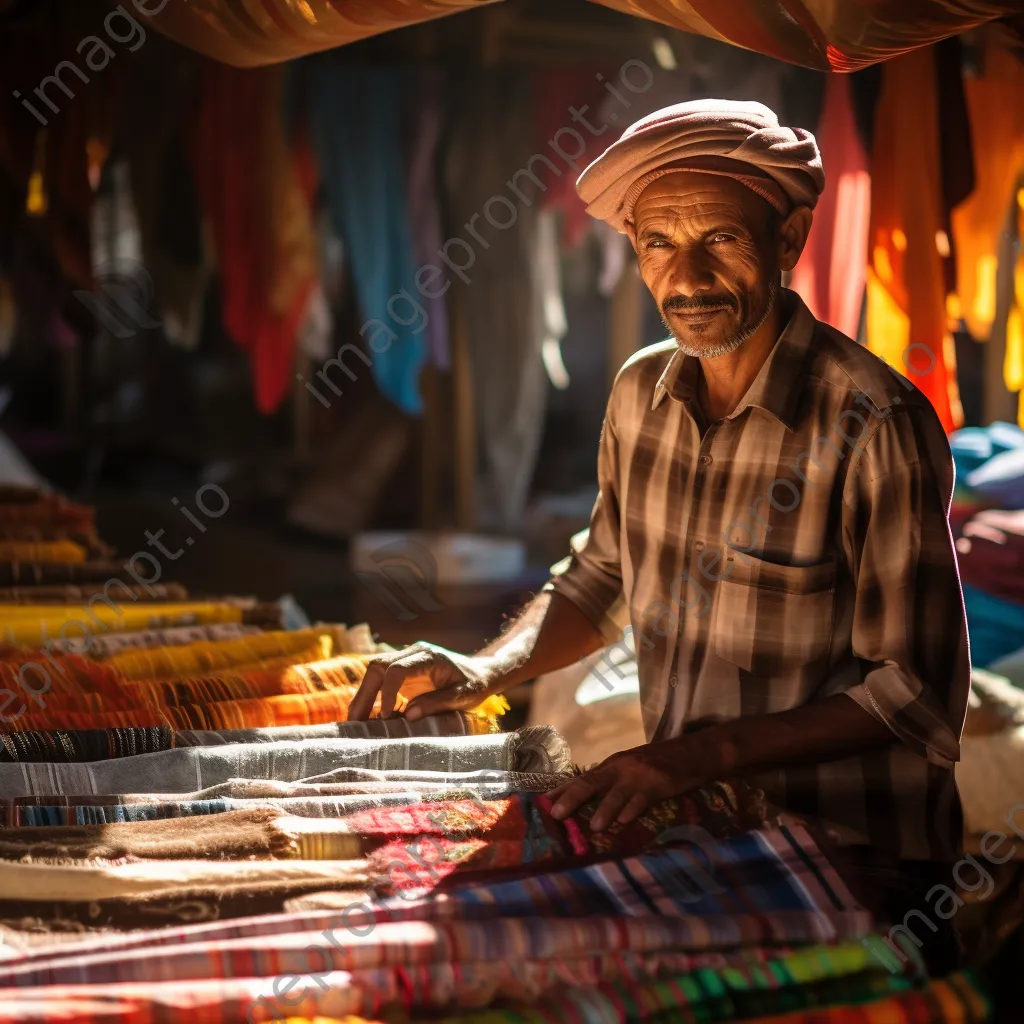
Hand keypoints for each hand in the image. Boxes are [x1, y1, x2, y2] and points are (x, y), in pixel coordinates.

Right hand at [347, 642, 500, 721]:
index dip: (387, 692)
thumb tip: (408, 717)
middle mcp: (412, 654)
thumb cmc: (475, 685)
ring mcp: (406, 661)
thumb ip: (437, 703)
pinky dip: (372, 699)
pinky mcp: (403, 673)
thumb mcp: (463, 696)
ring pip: (374, 672)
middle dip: (365, 693)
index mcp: (427, 656)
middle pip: (378, 666)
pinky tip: (367, 718)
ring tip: (355, 722)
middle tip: (356, 721)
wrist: (482, 674)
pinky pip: (381, 682)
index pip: (397, 669)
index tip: (386, 716)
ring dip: (363, 696)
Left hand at [546, 741, 708, 832]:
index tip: (541, 802)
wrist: (694, 751)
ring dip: (605, 809)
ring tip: (593, 826)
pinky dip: (634, 808)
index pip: (581, 778)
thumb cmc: (659, 763)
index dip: (561, 790)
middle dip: (572, 798)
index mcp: (612, 765)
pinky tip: (626, 820)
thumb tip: (586, 802)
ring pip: (617, 793)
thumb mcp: (630, 768)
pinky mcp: (660, 782)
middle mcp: (621, 768)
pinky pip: (644, 797)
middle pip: (591, 782)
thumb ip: (611, 782)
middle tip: (555, 813)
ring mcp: (640, 774)